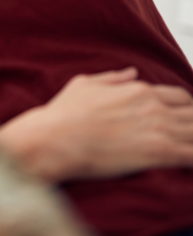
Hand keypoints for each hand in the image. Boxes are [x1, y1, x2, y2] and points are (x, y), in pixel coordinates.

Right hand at [0, 68, 192, 181]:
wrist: (56, 137)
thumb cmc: (65, 112)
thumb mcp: (85, 83)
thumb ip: (113, 78)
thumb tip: (132, 72)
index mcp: (138, 90)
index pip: (180, 97)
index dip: (186, 109)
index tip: (184, 120)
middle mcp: (153, 107)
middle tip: (188, 136)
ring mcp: (158, 129)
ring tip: (189, 149)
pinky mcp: (158, 153)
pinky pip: (192, 155)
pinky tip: (190, 163)